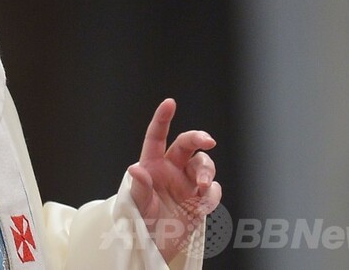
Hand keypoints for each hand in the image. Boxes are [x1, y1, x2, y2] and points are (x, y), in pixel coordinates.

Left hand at [127, 98, 221, 262]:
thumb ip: (139, 189)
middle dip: (199, 138)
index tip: (170, 103)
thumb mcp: (137, 207)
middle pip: (187, 144)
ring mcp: (187, 183)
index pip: (157, 137)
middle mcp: (171, 169)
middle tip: (208, 141)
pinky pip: (213, 189)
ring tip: (202, 187)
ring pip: (204, 164)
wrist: (156, 246)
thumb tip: (135, 169)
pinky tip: (203, 204)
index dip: (163, 119)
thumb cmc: (140, 223)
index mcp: (152, 165)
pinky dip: (212, 194)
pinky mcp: (200, 199)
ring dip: (207, 171)